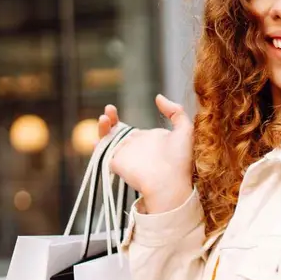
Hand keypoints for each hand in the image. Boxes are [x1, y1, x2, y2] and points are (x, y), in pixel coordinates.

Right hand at [98, 95, 193, 213]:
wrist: (170, 182)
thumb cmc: (180, 160)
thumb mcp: (184, 130)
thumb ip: (175, 111)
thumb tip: (158, 97)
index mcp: (148, 140)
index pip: (130, 129)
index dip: (118, 118)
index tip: (111, 107)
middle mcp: (134, 147)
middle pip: (116, 132)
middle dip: (109, 119)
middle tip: (109, 109)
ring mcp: (125, 155)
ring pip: (108, 140)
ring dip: (102, 128)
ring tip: (104, 117)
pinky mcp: (117, 164)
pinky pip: (103, 154)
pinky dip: (97, 147)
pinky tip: (96, 139)